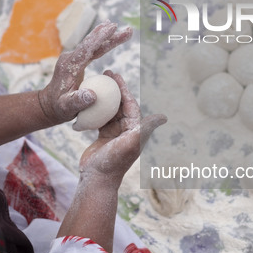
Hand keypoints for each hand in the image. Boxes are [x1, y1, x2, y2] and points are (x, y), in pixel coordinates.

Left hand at [38, 21, 131, 127]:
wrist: (50, 104)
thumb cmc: (59, 107)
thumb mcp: (66, 107)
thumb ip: (77, 101)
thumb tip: (92, 95)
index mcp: (69, 66)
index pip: (87, 48)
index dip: (100, 38)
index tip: (112, 28)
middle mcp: (71, 58)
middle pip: (92, 43)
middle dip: (108, 34)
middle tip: (125, 28)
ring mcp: (74, 59)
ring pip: (94, 45)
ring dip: (109, 37)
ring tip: (125, 30)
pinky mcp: (78, 61)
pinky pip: (94, 50)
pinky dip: (104, 43)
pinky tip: (111, 36)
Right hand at [78, 71, 166, 188]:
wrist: (98, 179)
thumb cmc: (114, 161)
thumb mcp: (132, 143)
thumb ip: (146, 128)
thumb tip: (164, 117)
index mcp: (135, 129)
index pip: (130, 103)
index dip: (123, 88)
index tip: (114, 74)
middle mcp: (127, 130)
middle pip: (120, 103)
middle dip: (114, 88)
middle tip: (105, 72)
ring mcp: (115, 133)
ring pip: (110, 110)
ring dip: (105, 97)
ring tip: (96, 83)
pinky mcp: (104, 137)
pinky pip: (100, 118)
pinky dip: (96, 109)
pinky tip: (88, 100)